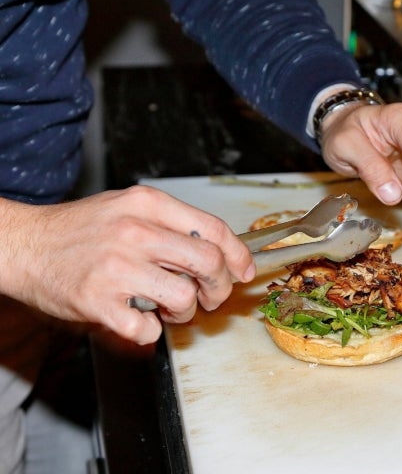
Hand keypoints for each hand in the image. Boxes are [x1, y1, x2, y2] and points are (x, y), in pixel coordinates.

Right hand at [0, 186, 254, 344]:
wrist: (23, 244)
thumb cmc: (79, 229)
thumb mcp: (128, 208)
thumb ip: (171, 225)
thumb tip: (219, 252)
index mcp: (147, 205)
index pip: (213, 229)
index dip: (238, 255)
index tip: (244, 271)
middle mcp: (135, 232)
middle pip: (208, 264)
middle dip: (219, 288)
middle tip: (210, 297)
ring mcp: (116, 267)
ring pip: (184, 299)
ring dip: (186, 313)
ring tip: (169, 309)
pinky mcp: (97, 301)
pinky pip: (147, 328)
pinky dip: (151, 331)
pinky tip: (140, 319)